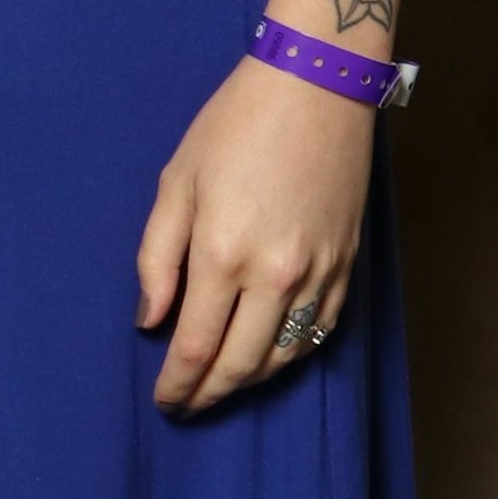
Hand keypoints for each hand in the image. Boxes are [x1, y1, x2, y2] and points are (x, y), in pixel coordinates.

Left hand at [137, 55, 369, 413]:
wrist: (313, 92)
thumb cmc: (232, 126)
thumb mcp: (176, 180)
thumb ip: (157, 255)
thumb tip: (150, 320)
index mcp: (223, 252)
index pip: (196, 343)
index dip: (178, 380)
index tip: (164, 400)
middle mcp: (275, 277)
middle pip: (241, 364)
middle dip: (210, 392)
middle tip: (186, 405)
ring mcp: (318, 278)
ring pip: (283, 359)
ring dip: (248, 380)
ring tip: (219, 385)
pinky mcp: (347, 271)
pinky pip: (317, 336)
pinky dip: (288, 356)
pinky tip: (267, 357)